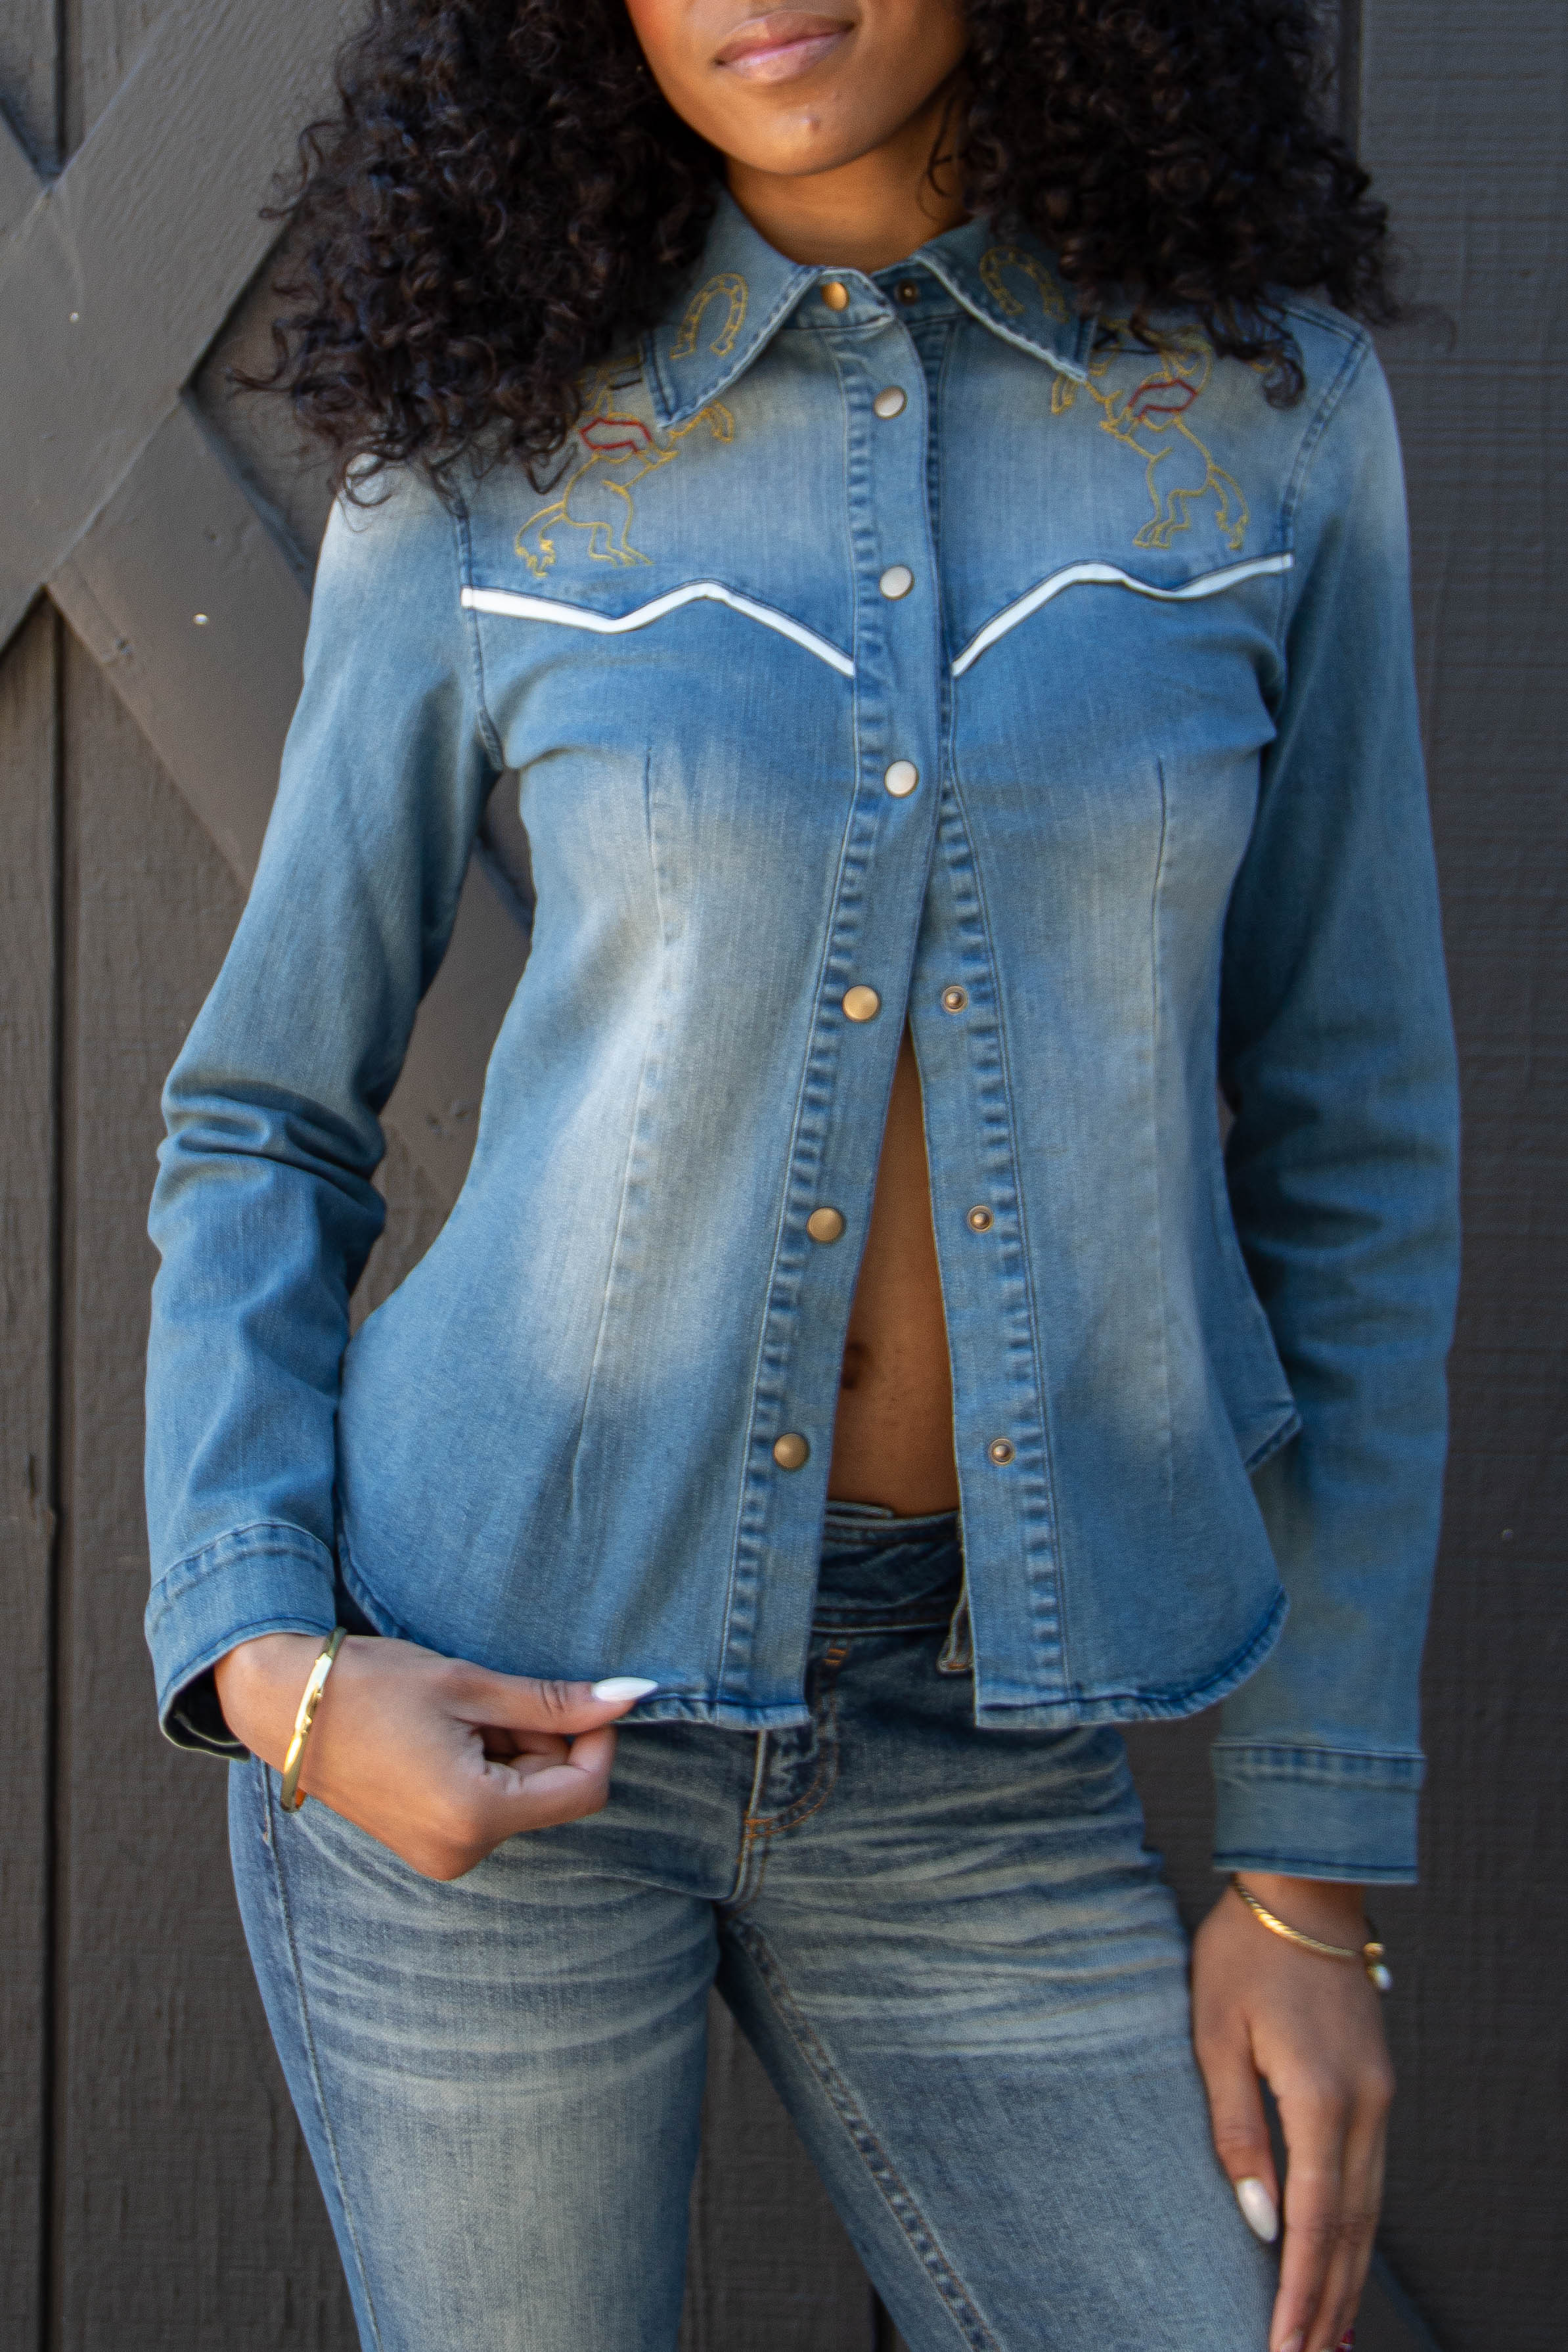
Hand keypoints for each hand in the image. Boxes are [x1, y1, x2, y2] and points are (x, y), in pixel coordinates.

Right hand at [213, 1632, 652, 1879]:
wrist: (283, 1704)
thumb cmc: (371, 1684)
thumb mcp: (470, 1685)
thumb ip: (556, 1702)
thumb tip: (634, 1697)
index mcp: (475, 1816)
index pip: (584, 1789)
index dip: (595, 1739)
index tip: (577, 1697)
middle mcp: (460, 1852)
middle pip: (551, 1794)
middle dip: (540, 1741)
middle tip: (488, 1699)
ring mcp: (440, 1856)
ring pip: (520, 1797)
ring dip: (509, 1751)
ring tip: (453, 1716)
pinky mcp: (426, 1847)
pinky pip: (487, 1808)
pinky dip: (484, 1768)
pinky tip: (441, 1737)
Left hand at [1191, 1873, 1393, 2351]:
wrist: (1302, 1891)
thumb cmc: (1244, 1953)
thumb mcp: (1215, 2035)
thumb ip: (1236, 2130)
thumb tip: (1260, 2224)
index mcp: (1320, 2097)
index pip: (1316, 2222)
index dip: (1300, 2293)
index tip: (1281, 2347)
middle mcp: (1365, 2107)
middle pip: (1353, 2232)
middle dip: (1330, 2305)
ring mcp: (1380, 2098)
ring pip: (1371, 2211)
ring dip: (1350, 2278)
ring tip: (1328, 2337)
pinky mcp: (1378, 2088)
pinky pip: (1372, 2178)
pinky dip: (1360, 2232)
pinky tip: (1345, 2262)